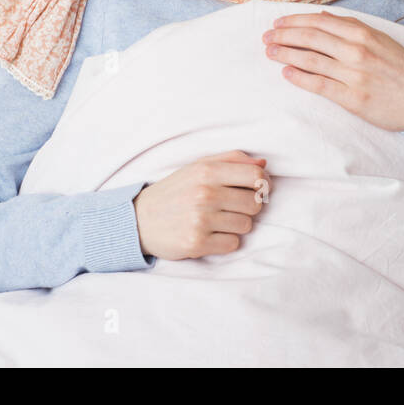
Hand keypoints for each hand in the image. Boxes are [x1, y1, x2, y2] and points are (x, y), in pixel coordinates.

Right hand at [133, 150, 269, 259]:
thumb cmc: (175, 191)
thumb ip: (231, 160)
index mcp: (207, 171)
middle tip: (230, 208)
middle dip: (248, 208)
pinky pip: (233, 244)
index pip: (256, 176)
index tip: (256, 190)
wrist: (140, 220)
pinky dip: (225, 241)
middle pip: (255, 204)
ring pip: (246, 226)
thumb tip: (263, 164)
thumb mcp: (198, 167)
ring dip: (235, 225)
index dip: (263, 184)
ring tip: (216, 221)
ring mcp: (200, 219)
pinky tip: (210, 234)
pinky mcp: (196, 243)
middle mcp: (205, 193)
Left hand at [262, 10, 403, 131]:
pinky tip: (286, 73)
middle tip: (267, 37)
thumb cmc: (403, 70)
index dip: (294, 21)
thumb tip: (323, 16)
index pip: (319, 22)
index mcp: (363, 32)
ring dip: (286, 54)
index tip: (278, 23)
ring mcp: (354, 74)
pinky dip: (299, 77)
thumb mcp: (381, 39)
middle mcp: (356, 50)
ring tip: (270, 52)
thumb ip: (352, 27)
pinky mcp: (352, 98)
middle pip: (310, 38)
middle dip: (284, 35)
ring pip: (310, 60)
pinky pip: (319, 85)